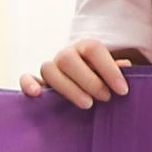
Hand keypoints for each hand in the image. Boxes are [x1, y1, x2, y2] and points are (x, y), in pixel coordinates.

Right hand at [21, 42, 138, 109]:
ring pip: (48, 68)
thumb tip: (125, 66)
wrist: (86, 87)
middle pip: (69, 59)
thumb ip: (118, 70)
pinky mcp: (37, 82)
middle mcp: (66, 55)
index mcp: (85, 47)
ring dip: (67, 87)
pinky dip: (28, 84)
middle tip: (106, 98)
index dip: (109, 69)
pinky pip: (26, 78)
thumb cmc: (104, 82)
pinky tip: (38, 94)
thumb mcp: (113, 75)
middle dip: (89, 81)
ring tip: (87, 104)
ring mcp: (50, 68)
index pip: (94, 50)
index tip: (123, 90)